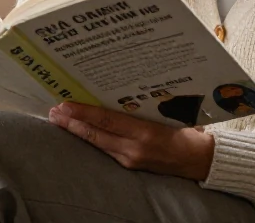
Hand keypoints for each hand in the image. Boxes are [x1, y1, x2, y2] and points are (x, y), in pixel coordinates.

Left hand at [48, 102, 214, 180]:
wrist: (200, 160)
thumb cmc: (187, 131)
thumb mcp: (166, 112)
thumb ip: (143, 105)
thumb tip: (116, 90)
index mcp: (145, 132)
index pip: (106, 120)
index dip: (83, 113)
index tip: (65, 104)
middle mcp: (134, 148)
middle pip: (96, 135)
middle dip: (72, 124)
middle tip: (53, 112)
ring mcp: (131, 159)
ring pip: (97, 144)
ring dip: (78, 131)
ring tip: (60, 121)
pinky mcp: (130, 165)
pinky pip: (106, 150)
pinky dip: (92, 139)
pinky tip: (81, 132)